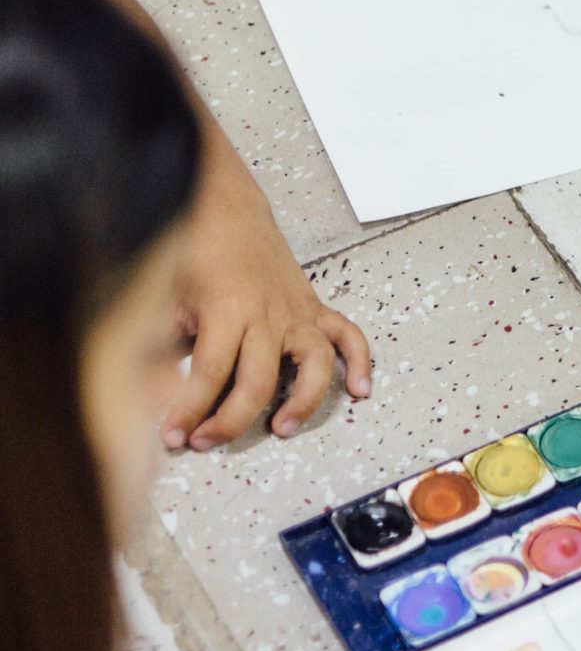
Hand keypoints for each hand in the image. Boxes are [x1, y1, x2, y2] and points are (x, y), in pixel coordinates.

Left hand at [166, 154, 371, 448]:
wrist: (224, 209)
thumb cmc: (193, 251)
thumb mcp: (166, 297)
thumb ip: (161, 343)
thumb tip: (150, 390)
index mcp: (227, 310)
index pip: (210, 375)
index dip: (189, 411)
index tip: (172, 436)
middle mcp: (269, 315)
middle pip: (258, 381)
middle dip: (231, 420)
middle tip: (206, 440)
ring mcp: (297, 313)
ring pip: (314, 366)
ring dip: (303, 402)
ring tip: (281, 428)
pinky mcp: (314, 309)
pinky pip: (348, 337)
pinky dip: (360, 363)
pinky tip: (360, 390)